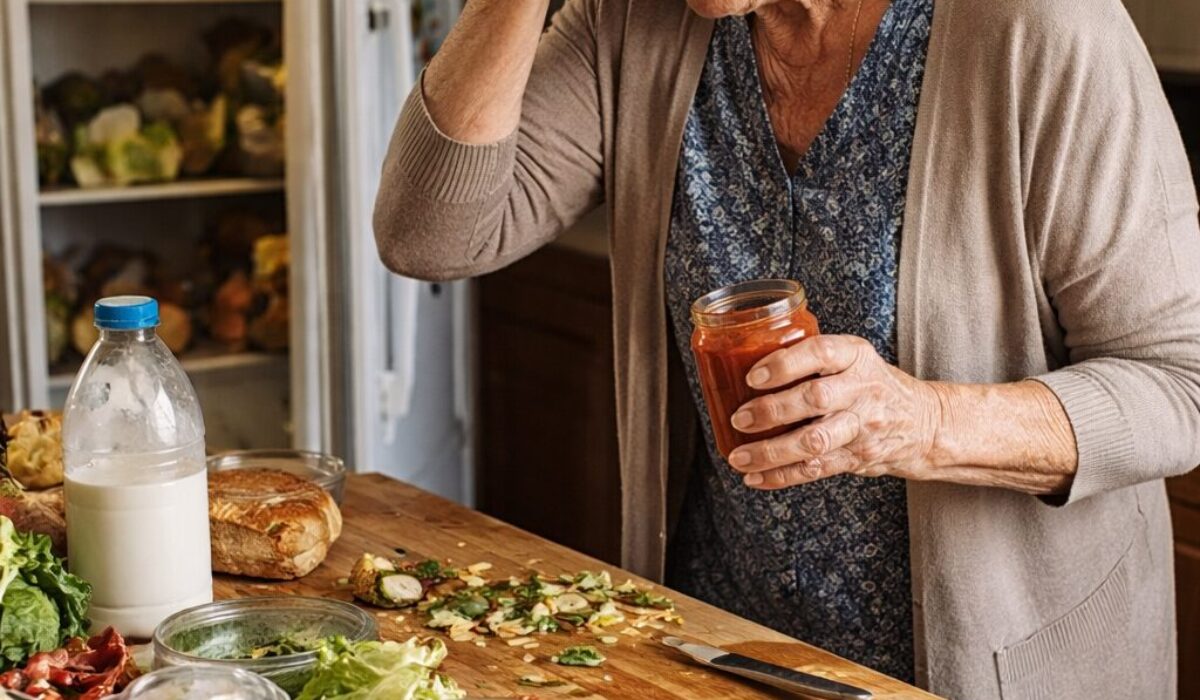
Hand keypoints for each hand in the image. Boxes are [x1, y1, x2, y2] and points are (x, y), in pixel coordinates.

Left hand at [726, 335, 942, 489]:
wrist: (925, 423)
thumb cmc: (873, 385)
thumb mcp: (854, 358)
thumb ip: (814, 358)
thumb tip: (745, 360)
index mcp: (856, 357)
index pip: (821, 353)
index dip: (785, 364)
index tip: (753, 376)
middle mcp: (862, 390)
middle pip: (815, 400)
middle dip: (773, 410)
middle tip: (741, 418)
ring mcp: (862, 427)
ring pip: (814, 442)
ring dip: (772, 452)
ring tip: (739, 456)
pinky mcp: (857, 458)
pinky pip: (816, 470)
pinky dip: (781, 476)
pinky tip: (754, 477)